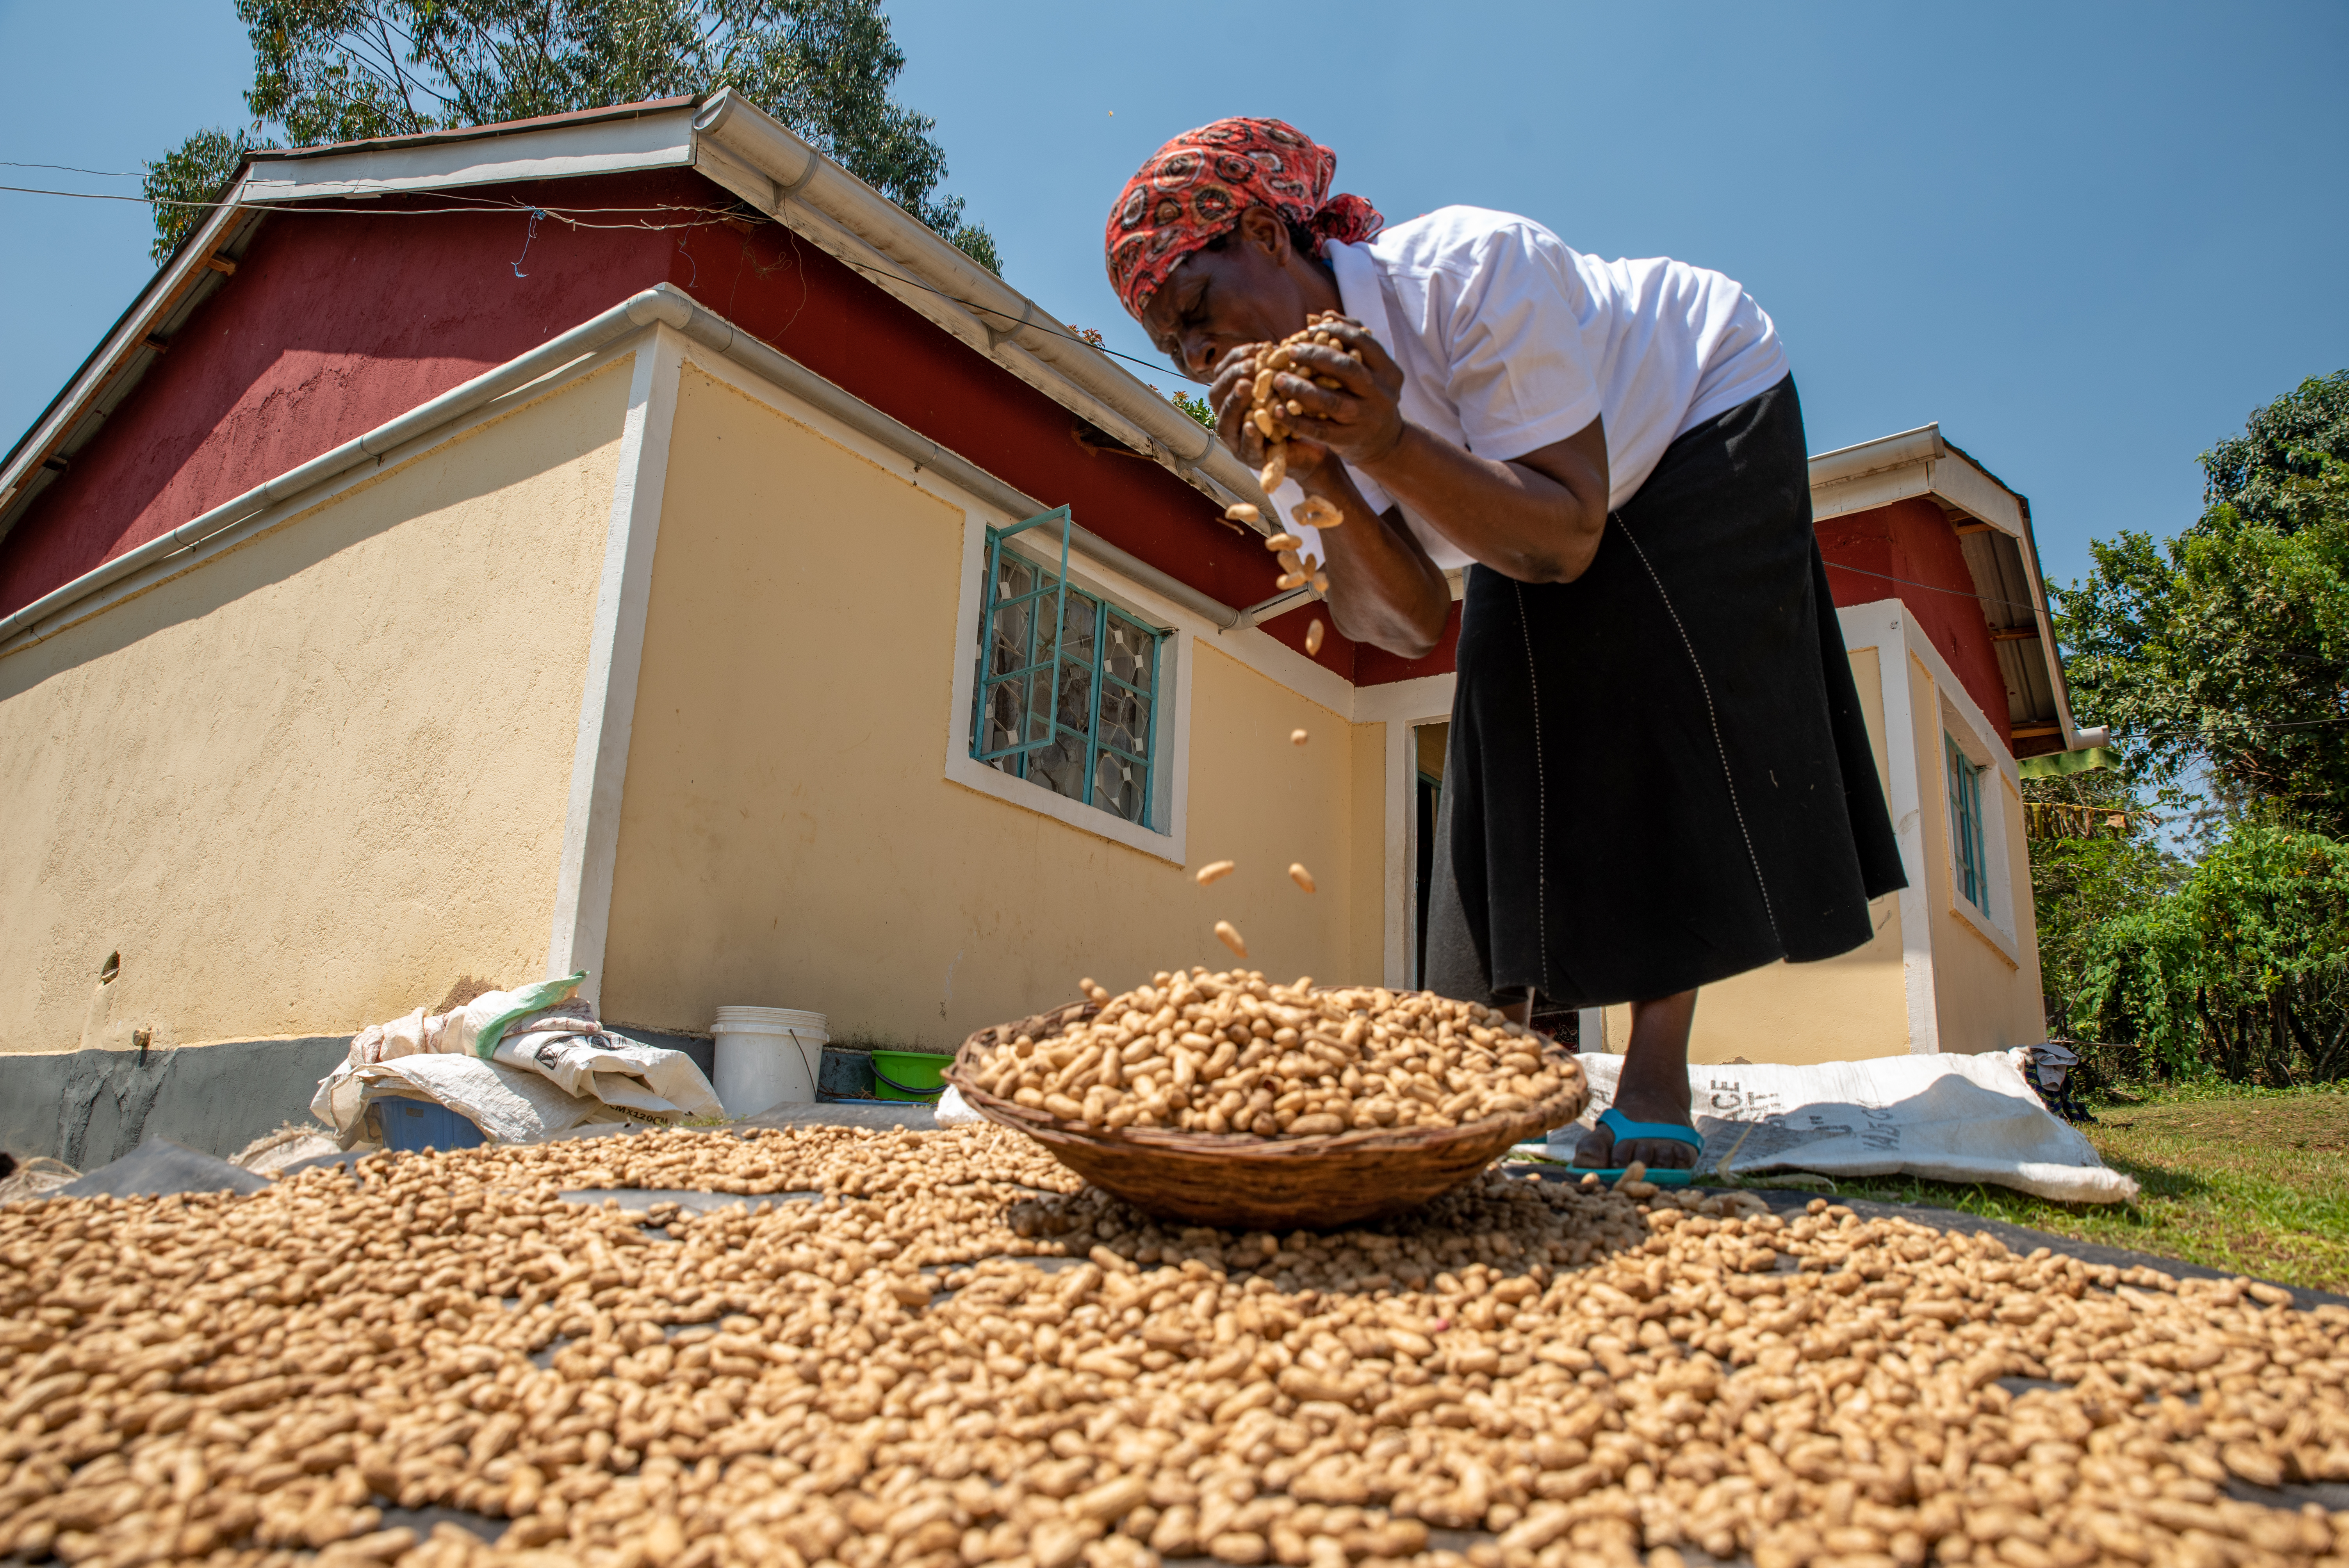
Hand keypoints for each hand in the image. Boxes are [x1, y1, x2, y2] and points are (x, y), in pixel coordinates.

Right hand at [1207, 341, 1339, 484]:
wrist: (1312, 448)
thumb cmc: (1294, 413)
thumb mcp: (1283, 386)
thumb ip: (1275, 370)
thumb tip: (1277, 346)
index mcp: (1233, 396)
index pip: (1223, 372)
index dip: (1236, 358)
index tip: (1259, 348)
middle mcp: (1229, 417)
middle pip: (1217, 395)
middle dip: (1231, 378)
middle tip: (1250, 367)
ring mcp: (1237, 441)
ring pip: (1225, 421)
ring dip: (1234, 402)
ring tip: (1245, 387)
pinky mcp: (1252, 459)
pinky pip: (1245, 447)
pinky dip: (1248, 435)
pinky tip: (1252, 423)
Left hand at [1266, 317, 1406, 472]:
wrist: (1385, 441)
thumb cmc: (1369, 396)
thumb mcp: (1371, 369)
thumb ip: (1351, 340)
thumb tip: (1323, 315)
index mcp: (1388, 371)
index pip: (1364, 342)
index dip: (1337, 330)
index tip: (1310, 329)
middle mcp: (1380, 394)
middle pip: (1346, 369)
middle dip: (1315, 355)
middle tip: (1290, 350)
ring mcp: (1365, 418)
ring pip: (1331, 401)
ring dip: (1301, 388)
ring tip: (1278, 379)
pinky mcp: (1349, 440)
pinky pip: (1319, 430)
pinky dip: (1296, 421)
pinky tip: (1277, 411)